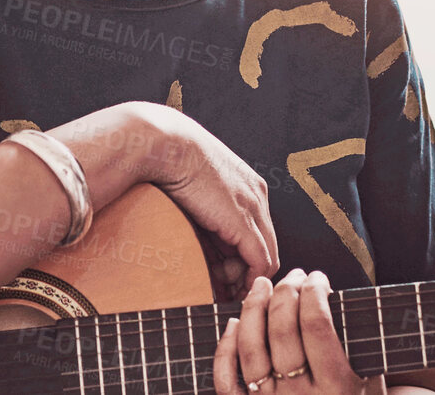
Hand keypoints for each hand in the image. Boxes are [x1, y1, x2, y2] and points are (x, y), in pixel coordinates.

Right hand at [121, 102, 279, 299]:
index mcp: (248, 186)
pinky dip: (250, 280)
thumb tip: (200, 238)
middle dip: (250, 273)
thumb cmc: (169, 159)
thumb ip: (205, 212)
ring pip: (267, 257)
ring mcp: (253, 208)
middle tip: (230, 290)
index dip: (245, 257)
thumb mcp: (194, 187)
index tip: (225, 274)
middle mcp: (258, 196)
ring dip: (248, 280)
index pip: (259, 231)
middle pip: (268, 246)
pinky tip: (234, 289)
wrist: (166, 143)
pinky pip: (260, 261)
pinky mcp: (243, 221)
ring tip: (225, 291)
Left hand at [215, 269, 364, 394]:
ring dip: (253, 309)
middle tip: (294, 275)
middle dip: (286, 292)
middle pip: (283, 331)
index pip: (317, 326)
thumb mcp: (370, 382)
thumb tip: (327, 299)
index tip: (319, 278)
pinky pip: (226, 380)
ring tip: (262, 285)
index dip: (315, 292)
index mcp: (337, 388)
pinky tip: (233, 323)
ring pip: (250, 349)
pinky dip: (225, 349)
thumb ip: (354, 348)